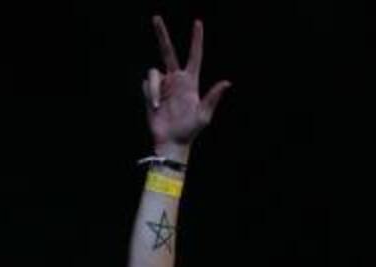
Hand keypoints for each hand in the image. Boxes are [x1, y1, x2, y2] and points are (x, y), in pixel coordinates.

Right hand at [144, 17, 230, 152]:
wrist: (171, 141)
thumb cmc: (190, 130)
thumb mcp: (204, 115)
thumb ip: (213, 97)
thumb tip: (227, 82)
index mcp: (191, 82)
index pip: (195, 56)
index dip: (196, 40)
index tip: (197, 23)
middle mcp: (176, 80)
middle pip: (168, 52)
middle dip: (162, 35)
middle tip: (156, 17)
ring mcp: (163, 85)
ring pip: (154, 73)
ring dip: (155, 89)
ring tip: (158, 106)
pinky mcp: (152, 91)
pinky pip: (147, 84)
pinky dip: (150, 94)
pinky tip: (155, 106)